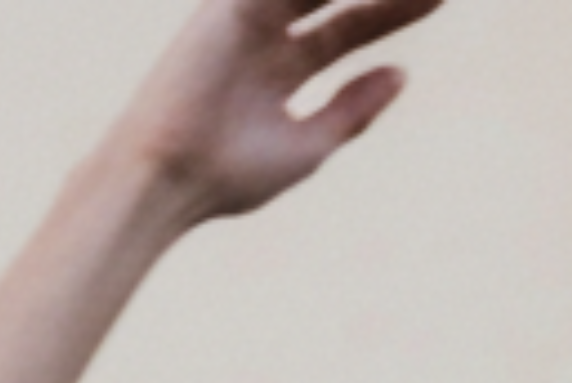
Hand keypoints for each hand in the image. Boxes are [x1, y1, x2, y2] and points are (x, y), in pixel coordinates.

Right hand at [115, 0, 440, 222]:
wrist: (169, 178)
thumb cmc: (229, 175)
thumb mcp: (306, 145)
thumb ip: (351, 109)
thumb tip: (402, 74)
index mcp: (283, 68)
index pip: (350, 27)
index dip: (394, 11)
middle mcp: (266, 34)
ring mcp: (247, 14)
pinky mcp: (229, 4)